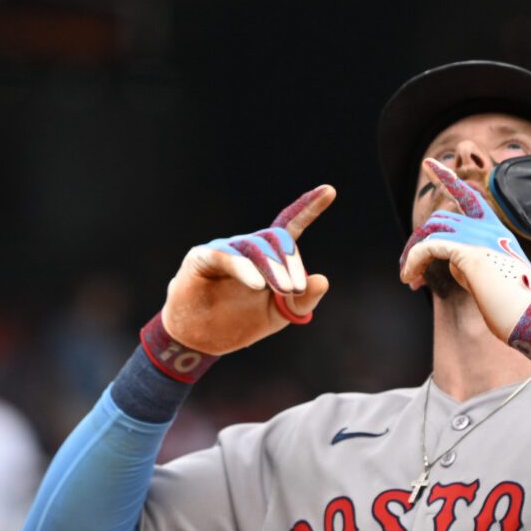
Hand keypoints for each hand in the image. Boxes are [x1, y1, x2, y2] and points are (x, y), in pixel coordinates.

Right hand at [160, 185, 334, 355]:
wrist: (200, 339)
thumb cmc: (238, 321)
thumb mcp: (277, 315)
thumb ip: (302, 301)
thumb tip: (322, 280)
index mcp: (267, 255)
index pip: (289, 225)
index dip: (308, 207)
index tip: (329, 190)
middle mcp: (247, 246)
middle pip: (275, 238)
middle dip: (291, 261)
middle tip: (296, 289)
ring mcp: (224, 249)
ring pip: (254, 247)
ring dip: (273, 267)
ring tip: (284, 290)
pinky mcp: (201, 258)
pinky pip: (225, 256)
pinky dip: (243, 268)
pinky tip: (257, 284)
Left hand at [398, 159, 530, 342]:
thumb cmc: (515, 305)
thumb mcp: (490, 277)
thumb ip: (469, 263)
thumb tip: (451, 263)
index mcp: (496, 229)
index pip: (467, 194)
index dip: (446, 176)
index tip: (428, 163)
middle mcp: (487, 227)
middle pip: (439, 220)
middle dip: (416, 243)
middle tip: (407, 271)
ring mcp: (479, 237)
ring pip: (430, 231)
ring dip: (411, 254)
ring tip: (408, 277)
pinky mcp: (469, 252)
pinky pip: (428, 248)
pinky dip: (414, 262)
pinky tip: (410, 279)